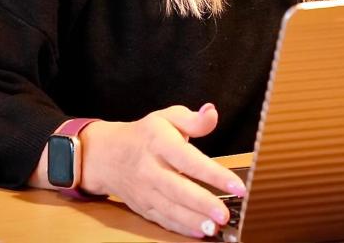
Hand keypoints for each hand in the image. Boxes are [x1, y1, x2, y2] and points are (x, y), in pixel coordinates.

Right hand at [80, 103, 246, 238]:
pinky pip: (163, 220)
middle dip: (202, 203)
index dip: (213, 173)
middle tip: (224, 214)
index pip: (188, 159)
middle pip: (177, 188)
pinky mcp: (143, 207)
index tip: (236, 185)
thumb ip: (193, 119)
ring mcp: (145, 191)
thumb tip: (212, 113)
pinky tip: (199, 231)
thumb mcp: (167, 118)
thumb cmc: (145, 135)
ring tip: (215, 226)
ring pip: (170, 209)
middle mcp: (150, 169)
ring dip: (193, 220)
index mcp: (159, 142)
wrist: (107, 156)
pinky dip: (181, 228)